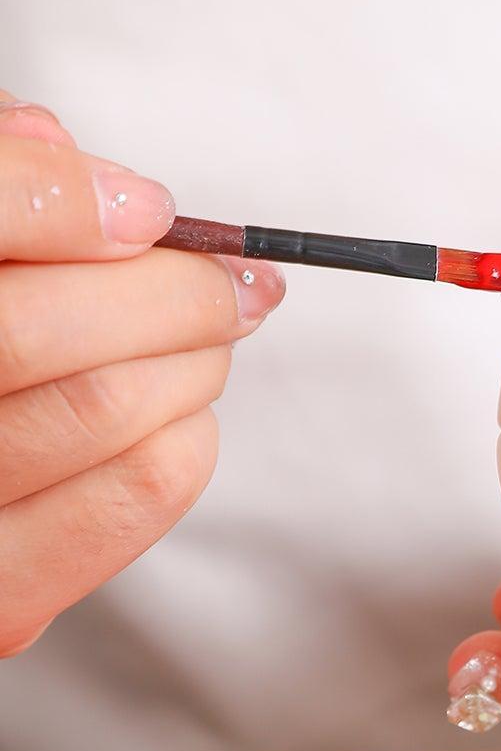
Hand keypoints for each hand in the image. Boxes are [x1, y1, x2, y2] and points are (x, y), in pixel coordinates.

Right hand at [0, 93, 284, 655]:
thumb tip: (60, 148)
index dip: (59, 199)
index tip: (148, 208)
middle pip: (32, 328)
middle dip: (166, 291)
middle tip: (227, 282)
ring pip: (103, 407)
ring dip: (190, 358)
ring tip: (211, 339)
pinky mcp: (1, 602)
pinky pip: (133, 495)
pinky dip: (188, 436)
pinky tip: (185, 415)